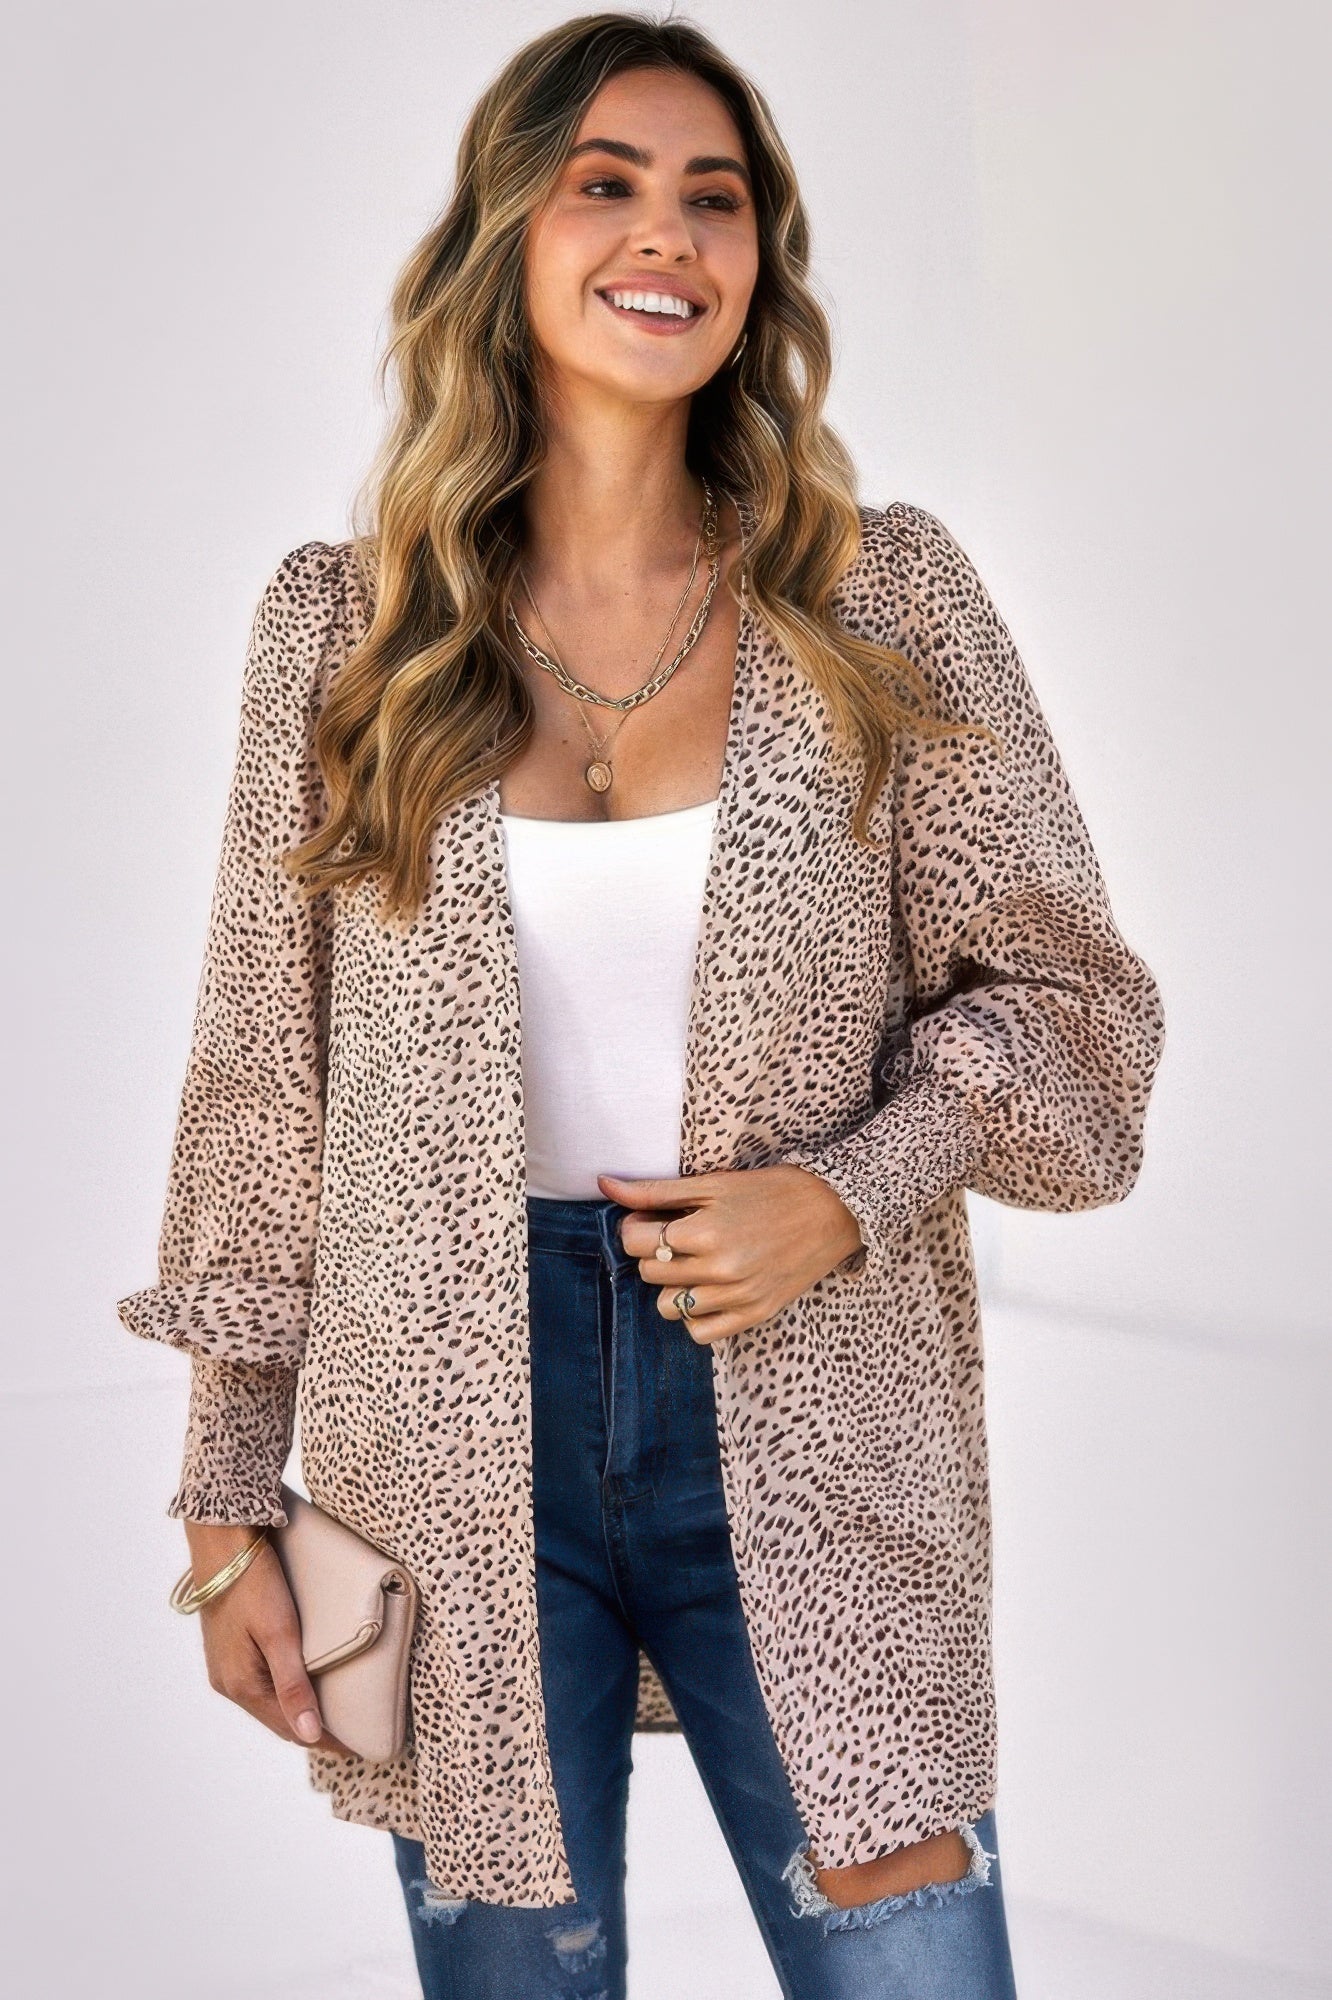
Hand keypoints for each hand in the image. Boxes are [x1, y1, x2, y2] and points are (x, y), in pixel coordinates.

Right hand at [182, 1522, 351, 1755]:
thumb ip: (293, 1685)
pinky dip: (284, 1692)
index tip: (359, 1748)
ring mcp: (226, 1665)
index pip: (292, 1728)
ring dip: (298, 1712)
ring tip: (333, 1716)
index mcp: (241, 1685)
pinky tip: (303, 1685)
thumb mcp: (279, 1632)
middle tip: (352, 1737)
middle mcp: (229, 1683)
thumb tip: (310, 1735)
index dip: (327, 1740)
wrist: (221, 1539)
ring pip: (269, 1702)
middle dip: (314, 1731)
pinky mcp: (228, 1647)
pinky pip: (261, 1682)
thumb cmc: (254, 1581)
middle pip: (279, 1719)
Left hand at [595, 1164, 864, 1344]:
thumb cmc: (771, 1190)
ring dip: (673, 1284)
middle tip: (679, 1234)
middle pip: (649, 1272)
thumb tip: (604, 1184)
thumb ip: (655, 1191)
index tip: (652, 1218)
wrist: (832, 1211)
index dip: (636, 1227)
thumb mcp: (713, 1184)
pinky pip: (699, 1332)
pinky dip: (696, 1314)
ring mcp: (738, 1297)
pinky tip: (709, 1288)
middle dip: (656, 1252)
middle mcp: (720, 1270)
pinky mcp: (754, 1315)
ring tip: (696, 1262)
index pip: (635, 1242)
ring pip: (668, 1306)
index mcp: (706, 1231)